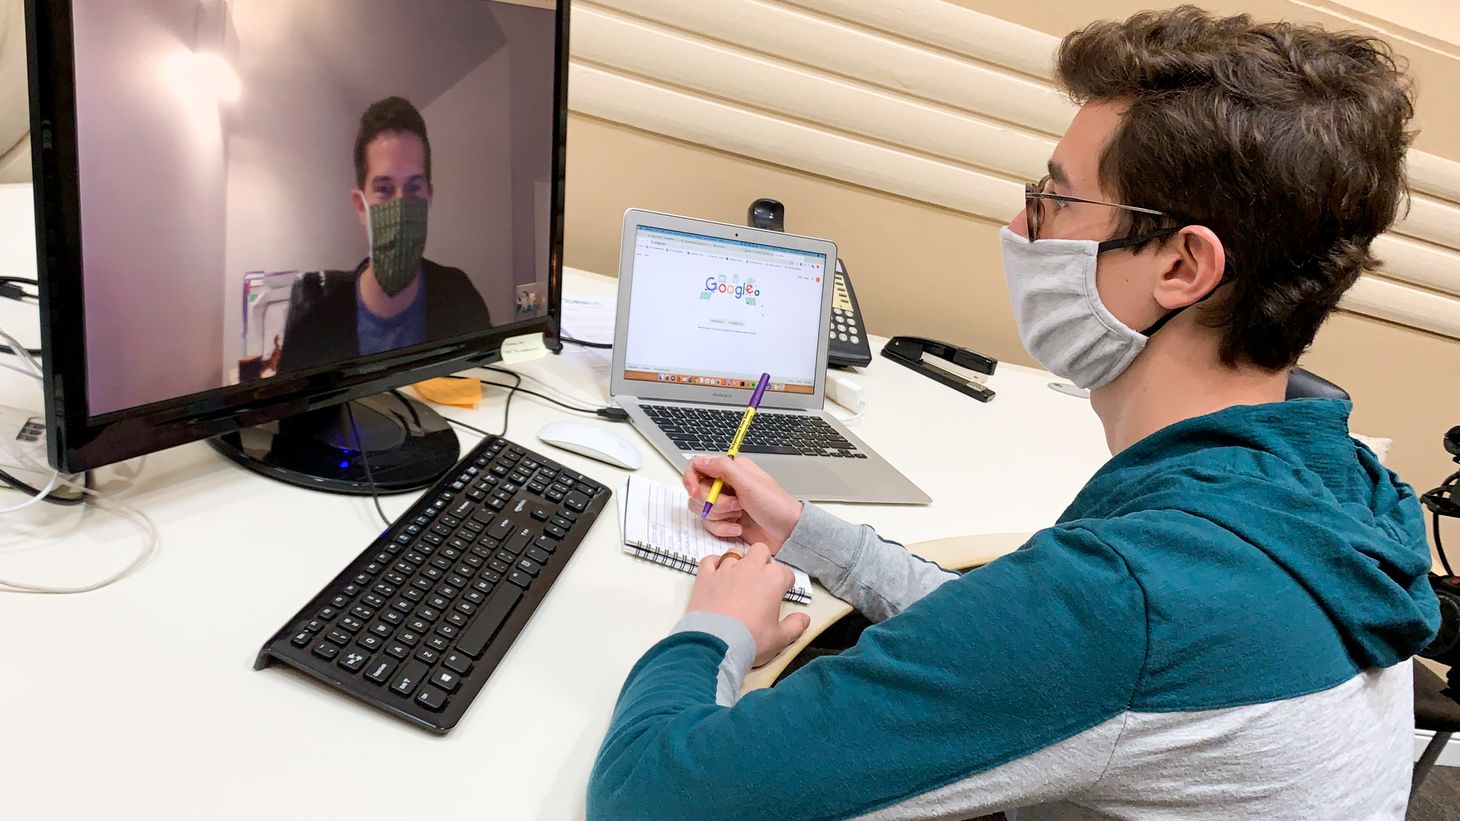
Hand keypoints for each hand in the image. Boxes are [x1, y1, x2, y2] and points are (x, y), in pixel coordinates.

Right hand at [683, 455, 801, 552]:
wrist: (787, 532)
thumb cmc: (775, 505)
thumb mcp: (749, 483)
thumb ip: (723, 468)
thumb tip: (700, 460)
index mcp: (730, 469)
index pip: (697, 466)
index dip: (691, 479)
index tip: (695, 491)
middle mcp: (725, 484)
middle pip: (697, 492)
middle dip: (714, 503)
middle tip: (735, 505)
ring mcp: (724, 503)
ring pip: (702, 510)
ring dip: (719, 516)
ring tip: (739, 516)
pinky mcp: (725, 520)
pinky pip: (709, 525)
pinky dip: (722, 528)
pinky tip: (738, 528)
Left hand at [689, 543, 811, 665]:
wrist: (714, 645)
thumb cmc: (750, 640)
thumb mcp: (779, 638)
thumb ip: (795, 626)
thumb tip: (804, 619)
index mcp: (773, 579)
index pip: (786, 574)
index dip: (784, 585)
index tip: (780, 596)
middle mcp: (750, 568)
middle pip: (761, 551)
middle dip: (762, 562)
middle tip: (760, 582)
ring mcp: (726, 570)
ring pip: (735, 554)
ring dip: (738, 563)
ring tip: (737, 582)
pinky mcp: (705, 576)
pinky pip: (710, 560)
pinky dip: (713, 565)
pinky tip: (716, 575)